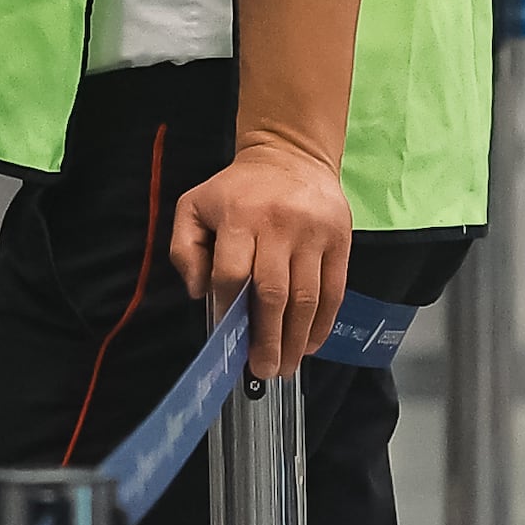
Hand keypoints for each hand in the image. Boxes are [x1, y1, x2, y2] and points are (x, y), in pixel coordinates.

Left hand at [171, 135, 351, 379]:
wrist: (291, 154)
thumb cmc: (236, 189)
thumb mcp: (194, 207)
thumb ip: (184, 250)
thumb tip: (200, 293)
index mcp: (237, 217)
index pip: (232, 275)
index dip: (230, 311)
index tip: (230, 340)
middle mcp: (277, 225)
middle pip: (273, 293)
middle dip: (267, 339)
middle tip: (264, 370)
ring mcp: (313, 234)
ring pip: (306, 297)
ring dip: (296, 339)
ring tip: (286, 366)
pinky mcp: (340, 240)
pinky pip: (334, 290)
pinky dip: (322, 323)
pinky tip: (310, 343)